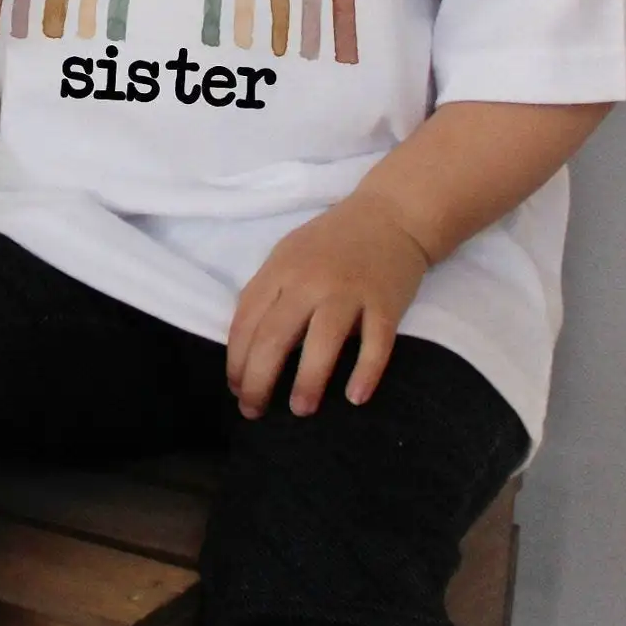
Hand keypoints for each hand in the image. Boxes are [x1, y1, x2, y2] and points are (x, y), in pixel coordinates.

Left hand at [226, 194, 430, 418]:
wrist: (391, 214)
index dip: (236, 359)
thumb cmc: (332, 242)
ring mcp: (349, 291)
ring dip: (308, 382)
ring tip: (300, 410)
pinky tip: (355, 397)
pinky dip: (366, 372)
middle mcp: (309, 281)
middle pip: (274, 337)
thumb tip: (245, 345)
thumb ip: (269, 293)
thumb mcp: (288, 256)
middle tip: (254, 410)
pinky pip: (376, 344)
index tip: (235, 388)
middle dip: (258, 380)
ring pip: (323, 343)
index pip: (246, 321)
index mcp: (280, 269)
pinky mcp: (386, 302)